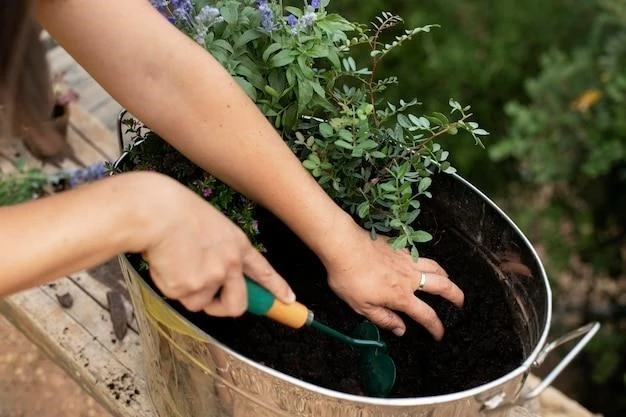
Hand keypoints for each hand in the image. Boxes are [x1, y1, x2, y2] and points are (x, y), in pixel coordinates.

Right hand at [136, 173, 294, 316]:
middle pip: (236, 304)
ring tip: (174, 263)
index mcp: (237, 245)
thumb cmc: (176, 210)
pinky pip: (178, 297)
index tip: (288, 300)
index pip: (263, 271)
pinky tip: (165, 263)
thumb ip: (218, 249)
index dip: (276, 288)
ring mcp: (211, 279)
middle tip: (211, 303)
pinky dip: (169, 286)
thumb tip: (211, 274)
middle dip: (223, 308)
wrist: (156, 213)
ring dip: (186, 291)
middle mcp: (230, 265)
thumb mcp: (211, 224)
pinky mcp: (188, 289)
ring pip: (200, 302)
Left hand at [323, 222, 463, 339]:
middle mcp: (409, 278)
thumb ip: (383, 318)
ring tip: (448, 280)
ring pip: (435, 267)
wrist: (344, 246)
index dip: (436, 327)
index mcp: (401, 296)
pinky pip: (420, 256)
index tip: (440, 334)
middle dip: (455, 295)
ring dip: (445, 275)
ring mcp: (407, 260)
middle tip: (461, 302)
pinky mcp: (400, 247)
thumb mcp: (362, 307)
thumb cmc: (349, 277)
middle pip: (441, 286)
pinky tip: (422, 264)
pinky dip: (427, 262)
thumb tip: (401, 329)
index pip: (425, 315)